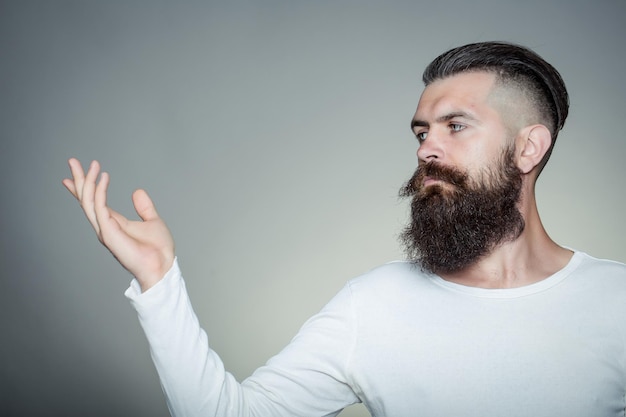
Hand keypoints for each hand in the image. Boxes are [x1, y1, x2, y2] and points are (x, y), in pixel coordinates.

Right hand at [63, 158, 174, 291]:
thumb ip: (144, 207)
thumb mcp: (152, 221)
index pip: (94, 202)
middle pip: (86, 199)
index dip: (84, 187)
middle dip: (79, 180)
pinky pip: (100, 207)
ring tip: (92, 164)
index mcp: (114, 223)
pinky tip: (104, 177)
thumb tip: (138, 192)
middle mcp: (106, 226)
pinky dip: (100, 191)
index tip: (76, 172)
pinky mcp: (109, 233)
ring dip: (87, 182)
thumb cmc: (158, 250)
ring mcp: (105, 230)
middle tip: (72, 161)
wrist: (162, 266)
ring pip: (89, 202)